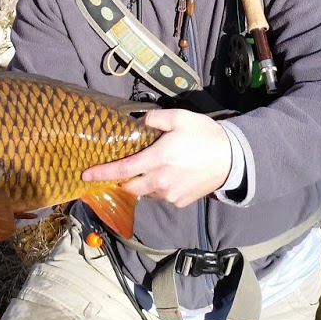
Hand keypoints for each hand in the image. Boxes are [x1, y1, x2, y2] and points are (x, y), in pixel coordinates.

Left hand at [82, 108, 229, 207]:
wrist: (234, 159)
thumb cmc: (205, 135)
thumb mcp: (180, 118)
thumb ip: (155, 119)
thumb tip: (138, 123)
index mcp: (158, 159)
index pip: (123, 170)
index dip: (102, 173)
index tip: (86, 176)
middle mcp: (161, 180)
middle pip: (130, 187)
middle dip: (121, 181)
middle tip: (118, 171)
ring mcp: (171, 194)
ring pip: (146, 192)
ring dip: (142, 183)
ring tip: (151, 169)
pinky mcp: (180, 201)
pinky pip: (162, 196)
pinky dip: (158, 188)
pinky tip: (169, 175)